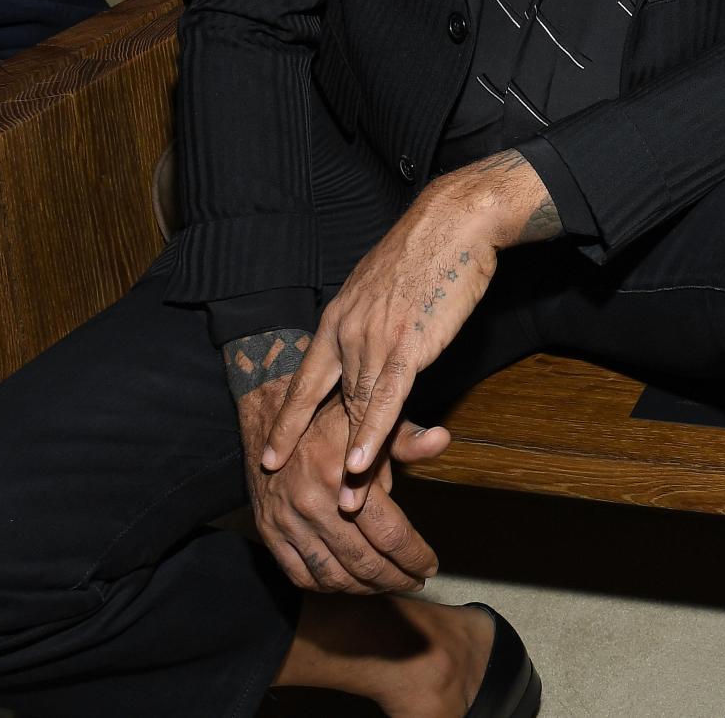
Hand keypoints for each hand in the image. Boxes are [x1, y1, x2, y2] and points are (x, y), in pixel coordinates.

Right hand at [232, 339, 451, 593]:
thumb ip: (408, 439)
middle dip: (395, 578)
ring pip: (333, 576)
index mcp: (342, 475)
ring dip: (365, 588)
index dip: (414, 556)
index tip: (431, 566)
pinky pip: (300, 575)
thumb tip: (443, 439)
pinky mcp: (268, 531)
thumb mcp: (372, 421)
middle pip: (364, 562)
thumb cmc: (334, 416)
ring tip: (387, 584)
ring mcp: (287, 520)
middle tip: (415, 581)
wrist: (273, 414)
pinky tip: (350, 582)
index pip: (390, 534)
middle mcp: (312, 503)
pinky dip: (328, 586)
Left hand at [262, 152, 556, 495]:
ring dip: (350, 459)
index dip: (289, 419)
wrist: (452, 222)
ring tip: (343, 502)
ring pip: (356, 409)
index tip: (271, 453)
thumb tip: (370, 340)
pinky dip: (370, 435)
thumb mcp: (383, 287)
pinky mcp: (408, 345)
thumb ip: (371, 320)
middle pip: (329, 402)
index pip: (306, 380)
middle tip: (292, 487)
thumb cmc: (426, 250)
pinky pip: (384, 399)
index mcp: (339, 317)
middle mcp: (347, 332)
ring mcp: (375, 340)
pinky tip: (358, 463)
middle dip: (310, 447)